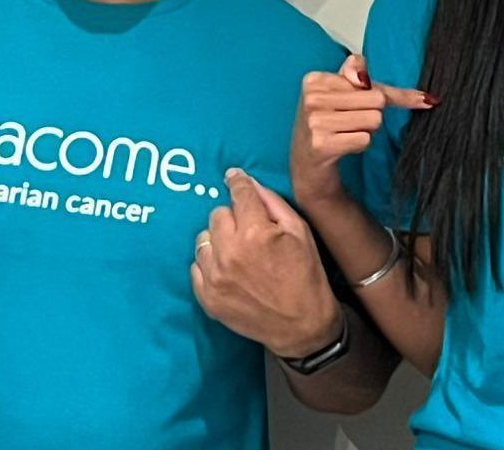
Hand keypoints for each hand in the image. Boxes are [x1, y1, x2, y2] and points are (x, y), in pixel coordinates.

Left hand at [191, 168, 342, 358]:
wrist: (302, 326)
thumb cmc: (306, 275)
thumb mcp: (300, 232)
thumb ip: (273, 203)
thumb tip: (250, 183)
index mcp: (255, 233)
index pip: (239, 194)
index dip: (239, 182)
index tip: (235, 178)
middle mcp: (229, 252)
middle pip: (217, 214)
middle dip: (233, 217)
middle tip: (249, 230)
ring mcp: (214, 277)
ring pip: (203, 239)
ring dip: (219, 241)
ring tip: (238, 253)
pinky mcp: (207, 297)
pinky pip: (196, 266)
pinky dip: (210, 265)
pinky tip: (229, 271)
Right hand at [290, 54, 433, 204]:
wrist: (306, 166)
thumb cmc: (327, 125)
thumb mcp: (340, 93)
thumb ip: (362, 77)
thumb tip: (398, 87)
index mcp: (315, 79)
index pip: (369, 79)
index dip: (388, 93)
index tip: (416, 99)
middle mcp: (312, 97)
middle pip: (376, 100)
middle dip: (373, 114)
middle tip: (352, 123)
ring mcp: (315, 122)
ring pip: (374, 120)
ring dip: (368, 131)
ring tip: (346, 134)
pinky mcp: (322, 144)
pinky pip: (365, 139)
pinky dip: (361, 145)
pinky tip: (343, 146)